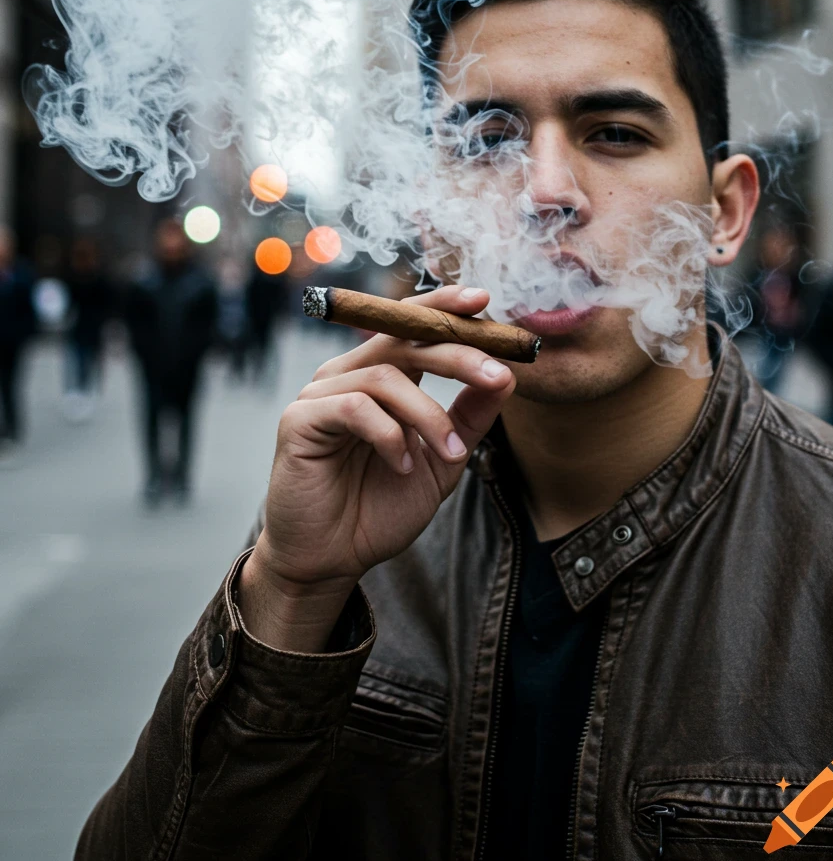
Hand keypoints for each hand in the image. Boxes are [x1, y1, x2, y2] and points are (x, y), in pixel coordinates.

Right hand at [239, 285, 514, 649]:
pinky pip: (354, 408)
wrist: (333, 559)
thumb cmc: (380, 507)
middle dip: (456, 352)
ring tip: (451, 453)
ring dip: (429, 415)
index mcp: (380, 376)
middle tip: (496, 376)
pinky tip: (402, 465)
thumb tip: (506, 377)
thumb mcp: (441, 461)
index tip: (483, 301)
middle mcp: (348, 375)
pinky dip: (389, 434)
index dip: (442, 306)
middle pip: (403, 338)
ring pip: (386, 376)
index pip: (411, 326)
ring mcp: (320, 393)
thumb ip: (469, 419)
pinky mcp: (299, 419)